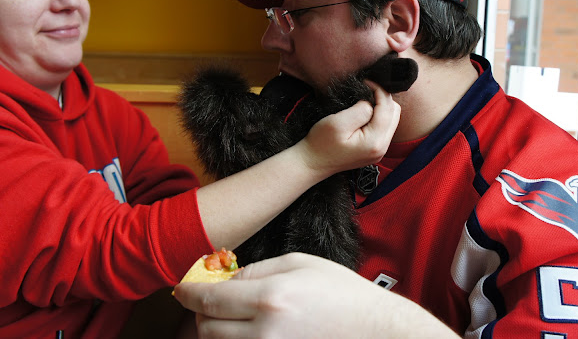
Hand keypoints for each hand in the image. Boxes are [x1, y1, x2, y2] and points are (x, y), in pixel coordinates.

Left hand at [174, 253, 458, 338]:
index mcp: (271, 297)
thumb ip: (259, 267)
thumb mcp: (302, 263)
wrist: (378, 332)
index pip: (210, 299)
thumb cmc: (344, 294)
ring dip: (214, 332)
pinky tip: (246, 332)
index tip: (181, 289)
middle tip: (209, 301)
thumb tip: (227, 279)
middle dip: (200, 313)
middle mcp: (265, 332)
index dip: (188, 293)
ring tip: (229, 317)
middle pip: (207, 329)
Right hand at [298, 83, 399, 174]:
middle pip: (395, 113)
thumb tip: (371, 102)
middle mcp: (382, 147)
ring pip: (392, 119)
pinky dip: (378, 116)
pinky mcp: (375, 149)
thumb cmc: (321, 143)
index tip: (365, 82)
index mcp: (375, 141)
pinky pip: (385, 128)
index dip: (379, 90)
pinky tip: (365, 112)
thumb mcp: (338, 123)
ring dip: (381, 107)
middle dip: (383, 98)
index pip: (387, 108)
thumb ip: (360, 110)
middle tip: (365, 89)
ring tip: (364, 100)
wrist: (312, 163)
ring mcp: (380, 150)